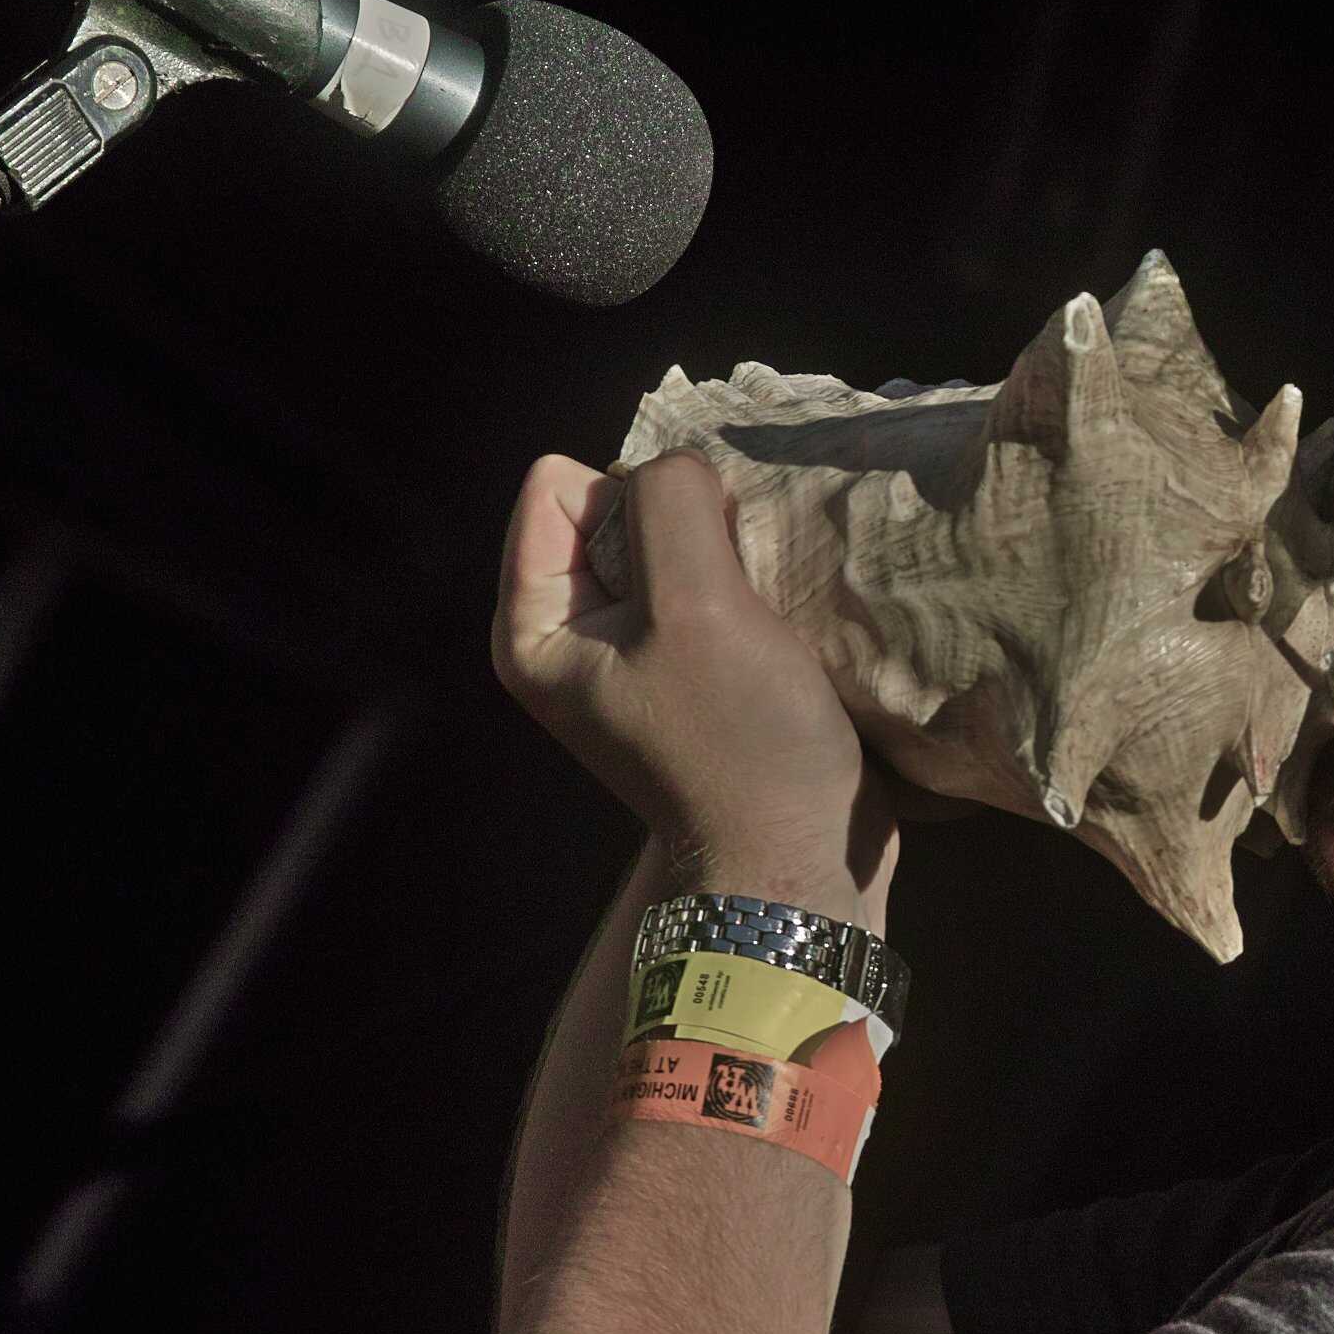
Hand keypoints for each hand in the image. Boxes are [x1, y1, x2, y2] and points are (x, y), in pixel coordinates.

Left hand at [492, 450, 896, 927]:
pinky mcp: (694, 674)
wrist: (800, 862)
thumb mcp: (695, 603)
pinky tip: (782, 633)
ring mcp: (635, 659)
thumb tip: (681, 471)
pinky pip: (715, 588)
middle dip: (686, 531)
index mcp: (533, 626)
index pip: (562, 484)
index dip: (634, 506)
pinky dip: (751, 595)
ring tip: (763, 616)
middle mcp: (572, 638)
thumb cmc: (740, 741)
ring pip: (678, 546)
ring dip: (729, 562)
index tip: (686, 575)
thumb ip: (669, 503)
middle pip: (621, 510)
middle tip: (730, 601)